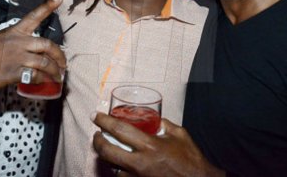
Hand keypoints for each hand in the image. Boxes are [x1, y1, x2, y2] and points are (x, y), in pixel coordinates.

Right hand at [0, 0, 66, 92]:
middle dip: (60, 55)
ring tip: (58, 77)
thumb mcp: (0, 40)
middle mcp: (18, 42)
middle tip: (64, 64)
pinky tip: (45, 83)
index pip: (34, 16)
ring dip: (55, 72)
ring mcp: (16, 57)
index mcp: (14, 31)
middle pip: (47, 45)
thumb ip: (17, 42)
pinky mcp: (13, 72)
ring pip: (45, 63)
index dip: (48, 6)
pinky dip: (44, 80)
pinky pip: (36, 76)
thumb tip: (31, 50)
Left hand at [92, 113, 223, 176]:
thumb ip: (165, 125)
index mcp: (150, 146)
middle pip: (107, 151)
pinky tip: (120, 164)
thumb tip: (155, 120)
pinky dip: (118, 170)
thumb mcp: (180, 135)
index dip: (104, 121)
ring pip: (112, 167)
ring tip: (107, 148)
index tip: (95, 116)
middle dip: (97, 141)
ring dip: (107, 157)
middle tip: (96, 134)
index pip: (119, 130)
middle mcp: (140, 163)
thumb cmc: (191, 159)